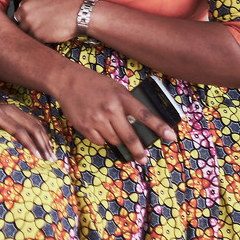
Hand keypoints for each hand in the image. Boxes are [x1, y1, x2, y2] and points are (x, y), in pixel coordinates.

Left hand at [0, 101, 54, 160]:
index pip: (19, 130)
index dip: (29, 143)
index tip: (37, 157)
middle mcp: (9, 110)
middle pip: (32, 126)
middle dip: (42, 144)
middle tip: (49, 160)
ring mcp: (14, 110)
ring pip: (35, 124)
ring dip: (45, 140)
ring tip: (52, 156)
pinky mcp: (16, 113)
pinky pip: (33, 122)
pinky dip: (41, 134)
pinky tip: (46, 146)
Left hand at [14, 0, 84, 43]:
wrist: (80, 14)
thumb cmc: (68, 4)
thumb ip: (35, 1)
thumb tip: (27, 7)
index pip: (20, 10)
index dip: (26, 16)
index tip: (33, 19)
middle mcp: (25, 9)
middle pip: (18, 21)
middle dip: (26, 24)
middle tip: (39, 26)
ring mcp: (29, 23)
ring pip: (24, 31)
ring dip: (32, 32)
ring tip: (46, 30)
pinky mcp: (36, 35)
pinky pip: (33, 39)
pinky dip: (40, 39)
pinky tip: (50, 34)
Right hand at [55, 68, 174, 163]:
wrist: (67, 81)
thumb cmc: (94, 84)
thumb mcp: (115, 88)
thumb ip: (127, 104)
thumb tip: (139, 125)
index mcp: (121, 98)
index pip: (144, 115)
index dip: (159, 127)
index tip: (171, 137)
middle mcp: (110, 109)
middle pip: (129, 136)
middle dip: (138, 150)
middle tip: (143, 159)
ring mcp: (97, 119)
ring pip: (114, 141)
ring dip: (117, 140)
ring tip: (111, 128)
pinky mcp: (84, 126)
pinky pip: (100, 141)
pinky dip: (102, 138)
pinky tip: (98, 127)